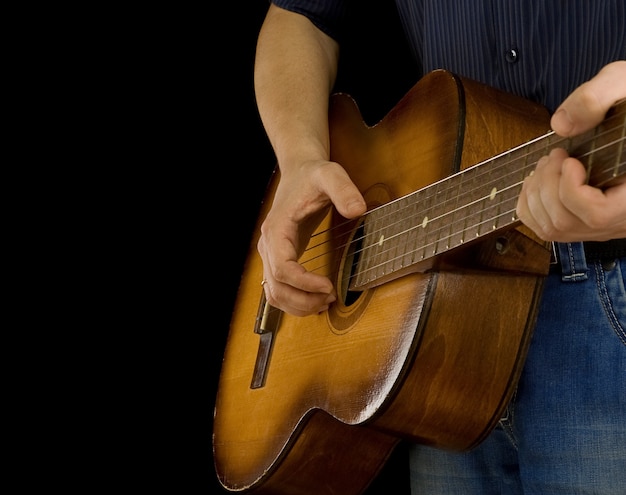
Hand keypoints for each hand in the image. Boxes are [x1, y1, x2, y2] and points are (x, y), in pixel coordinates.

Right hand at [258, 160, 365, 315]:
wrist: (299, 172)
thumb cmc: (312, 175)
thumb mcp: (330, 175)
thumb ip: (344, 190)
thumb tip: (357, 210)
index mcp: (276, 229)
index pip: (283, 269)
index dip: (304, 283)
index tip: (329, 286)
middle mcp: (268, 245)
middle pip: (276, 287)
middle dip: (303, 299)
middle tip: (331, 298)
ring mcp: (270, 254)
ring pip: (274, 294)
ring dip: (298, 305)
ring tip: (326, 301)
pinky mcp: (278, 258)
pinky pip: (277, 289)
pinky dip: (294, 301)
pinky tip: (315, 300)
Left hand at [516, 61, 625, 241]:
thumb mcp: (625, 83)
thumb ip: (598, 97)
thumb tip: (560, 124)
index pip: (598, 214)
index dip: (572, 190)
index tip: (569, 160)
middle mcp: (622, 217)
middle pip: (565, 222)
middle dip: (547, 185)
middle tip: (554, 155)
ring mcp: (603, 224)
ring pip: (552, 229)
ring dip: (536, 193)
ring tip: (547, 164)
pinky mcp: (585, 222)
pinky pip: (546, 228)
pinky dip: (530, 204)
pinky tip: (539, 180)